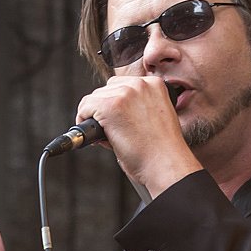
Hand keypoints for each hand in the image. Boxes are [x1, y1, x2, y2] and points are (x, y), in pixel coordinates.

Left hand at [76, 75, 200, 197]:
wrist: (166, 165)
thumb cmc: (163, 151)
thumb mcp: (155, 118)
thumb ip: (137, 108)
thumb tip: (113, 114)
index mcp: (155, 85)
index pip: (123, 85)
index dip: (115, 103)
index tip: (114, 119)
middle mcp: (140, 85)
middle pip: (107, 89)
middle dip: (103, 109)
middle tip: (109, 130)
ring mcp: (125, 94)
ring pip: (94, 98)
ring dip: (95, 116)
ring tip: (106, 135)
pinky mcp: (110, 106)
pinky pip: (85, 107)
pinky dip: (84, 121)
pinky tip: (96, 135)